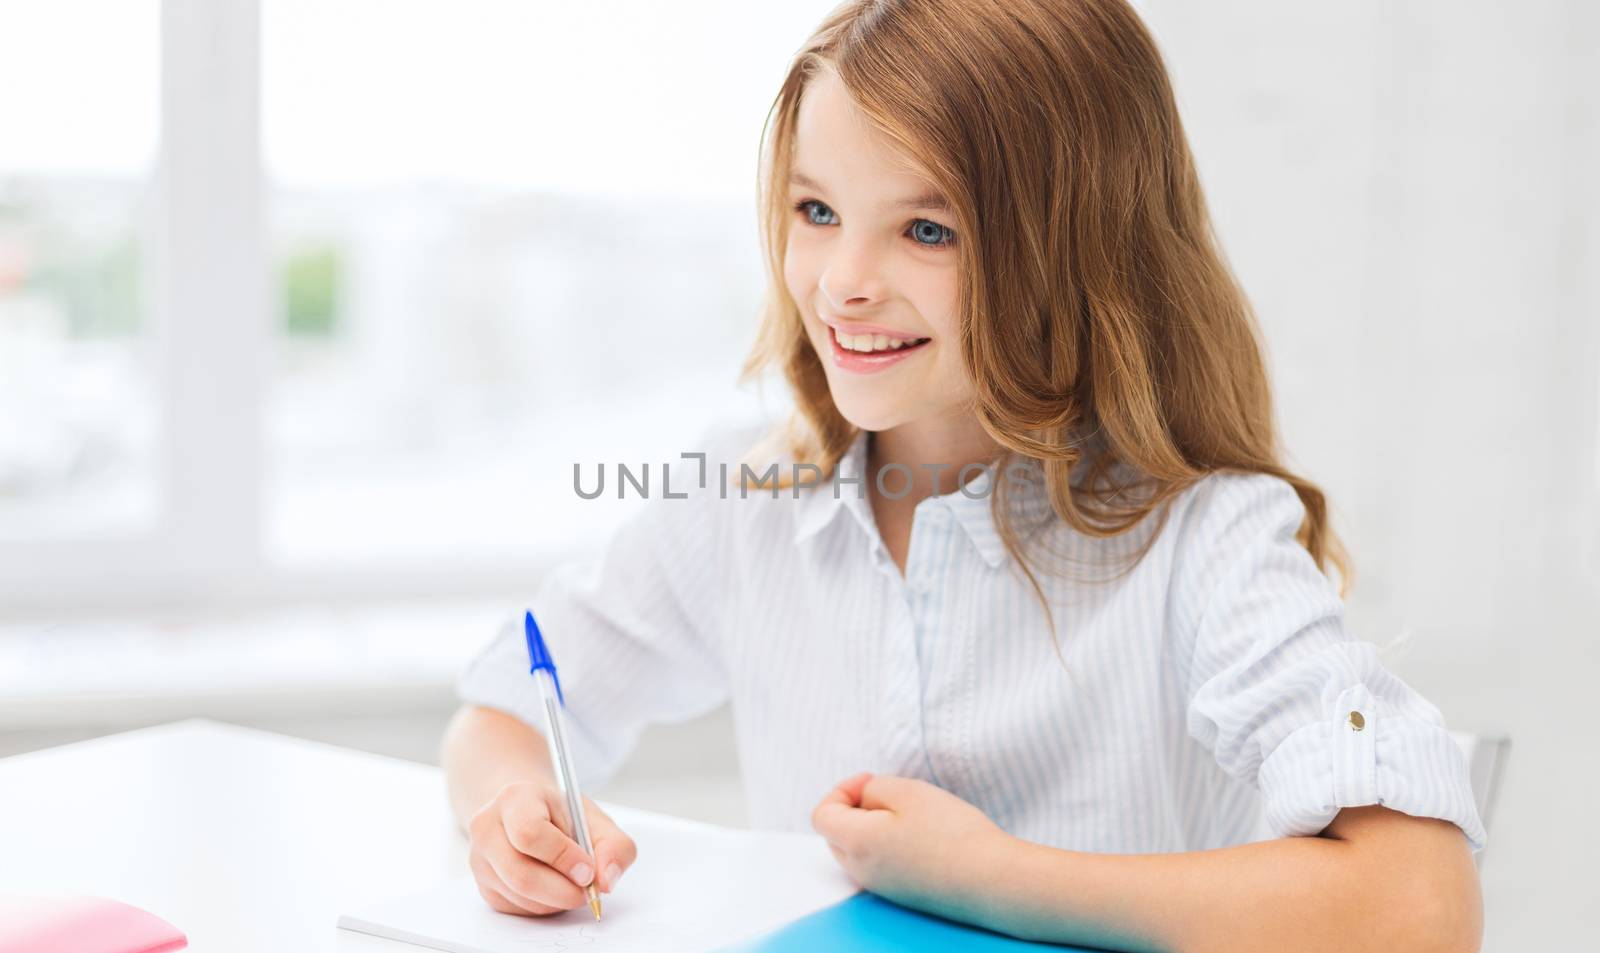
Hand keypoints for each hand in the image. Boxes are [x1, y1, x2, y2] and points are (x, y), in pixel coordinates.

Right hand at [466, 780, 636, 915]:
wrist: (529, 815)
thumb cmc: (562, 816)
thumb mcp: (595, 819)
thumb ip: (614, 846)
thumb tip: (606, 881)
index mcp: (515, 798)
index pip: (530, 833)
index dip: (563, 857)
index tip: (587, 870)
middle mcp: (488, 827)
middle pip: (520, 873)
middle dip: (562, 890)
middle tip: (586, 891)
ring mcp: (480, 859)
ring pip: (519, 896)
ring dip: (555, 901)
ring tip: (571, 884)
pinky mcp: (483, 885)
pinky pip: (516, 909)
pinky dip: (543, 907)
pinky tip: (553, 888)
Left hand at [811, 773, 1016, 925]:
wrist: (994, 881)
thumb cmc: (952, 832)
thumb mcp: (908, 791)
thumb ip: (873, 789)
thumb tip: (863, 800)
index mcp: (856, 843)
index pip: (822, 814)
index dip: (842, 789)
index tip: (872, 780)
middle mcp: (861, 871)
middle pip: (835, 834)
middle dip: (854, 808)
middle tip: (889, 793)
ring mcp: (881, 888)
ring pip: (857, 850)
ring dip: (872, 826)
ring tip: (910, 814)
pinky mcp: (902, 896)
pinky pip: (879, 865)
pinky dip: (888, 845)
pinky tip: (921, 837)